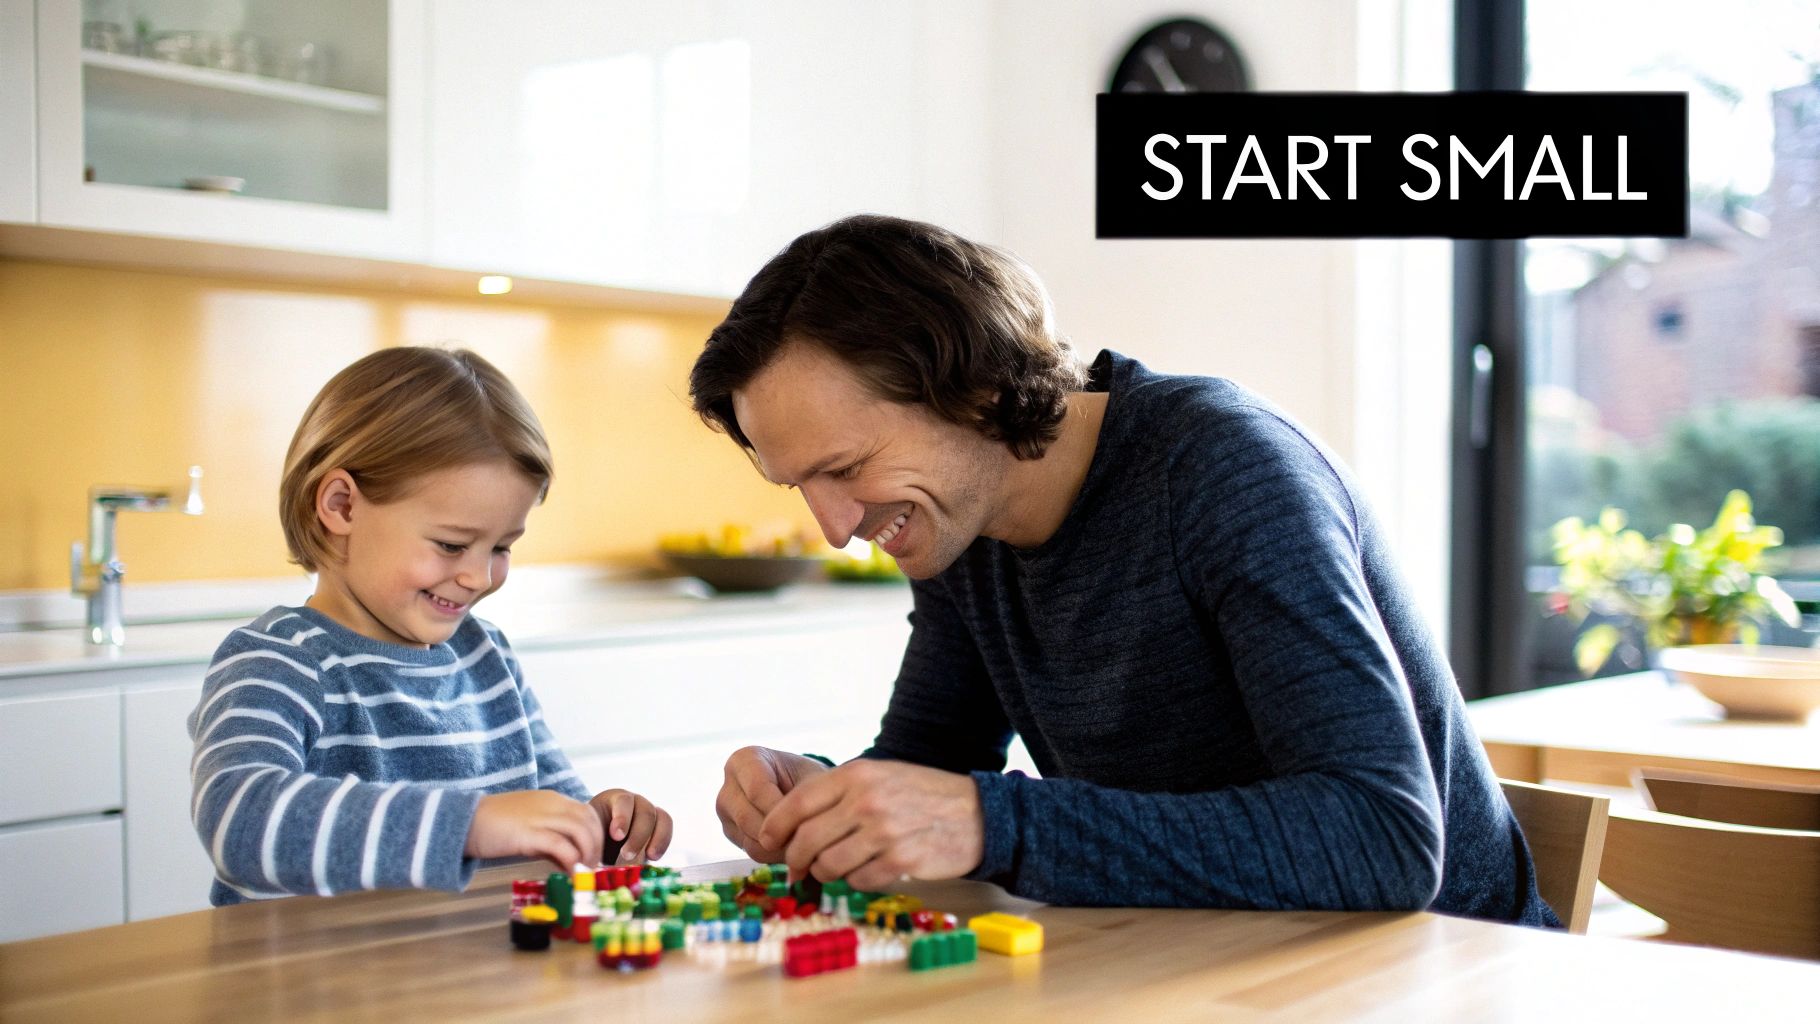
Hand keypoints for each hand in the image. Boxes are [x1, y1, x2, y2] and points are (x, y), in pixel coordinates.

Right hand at [465, 790, 603, 869]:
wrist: (465, 821)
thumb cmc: (495, 826)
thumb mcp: (530, 827)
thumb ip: (551, 839)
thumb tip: (570, 861)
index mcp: (553, 799)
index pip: (587, 813)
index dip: (597, 835)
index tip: (594, 856)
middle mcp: (551, 804)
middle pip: (589, 821)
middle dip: (597, 846)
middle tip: (592, 868)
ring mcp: (541, 817)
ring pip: (581, 831)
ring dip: (588, 854)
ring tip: (584, 873)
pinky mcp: (529, 833)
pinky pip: (561, 846)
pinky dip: (572, 861)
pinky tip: (572, 874)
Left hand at [588, 789, 673, 864]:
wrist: (603, 844)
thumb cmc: (594, 839)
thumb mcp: (592, 837)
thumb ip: (597, 843)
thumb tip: (600, 863)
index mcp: (614, 798)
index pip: (623, 801)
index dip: (622, 818)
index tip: (617, 836)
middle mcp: (635, 801)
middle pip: (645, 812)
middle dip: (638, 836)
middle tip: (628, 855)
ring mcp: (650, 811)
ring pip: (660, 819)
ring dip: (655, 840)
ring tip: (647, 857)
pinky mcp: (660, 825)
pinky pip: (667, 828)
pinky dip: (663, 842)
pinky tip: (654, 857)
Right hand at [715, 746, 828, 861]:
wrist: (807, 794)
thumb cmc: (811, 781)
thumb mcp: (813, 781)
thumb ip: (802, 801)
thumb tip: (788, 836)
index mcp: (744, 760)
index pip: (757, 790)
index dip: (781, 810)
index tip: (804, 819)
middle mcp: (728, 785)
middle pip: (748, 818)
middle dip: (780, 832)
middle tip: (807, 836)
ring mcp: (726, 812)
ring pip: (749, 839)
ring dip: (779, 846)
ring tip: (803, 840)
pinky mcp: (732, 833)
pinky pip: (751, 851)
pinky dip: (775, 854)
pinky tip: (792, 844)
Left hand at [759, 759, 983, 890]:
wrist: (976, 813)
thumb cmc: (920, 794)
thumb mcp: (878, 776)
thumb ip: (837, 794)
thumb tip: (790, 826)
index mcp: (857, 775)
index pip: (797, 803)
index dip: (775, 826)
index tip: (766, 840)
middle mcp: (867, 801)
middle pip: (806, 840)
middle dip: (795, 859)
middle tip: (797, 868)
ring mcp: (884, 832)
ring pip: (828, 865)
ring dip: (825, 873)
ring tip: (836, 867)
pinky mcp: (901, 861)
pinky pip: (857, 881)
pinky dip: (855, 881)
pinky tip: (868, 870)